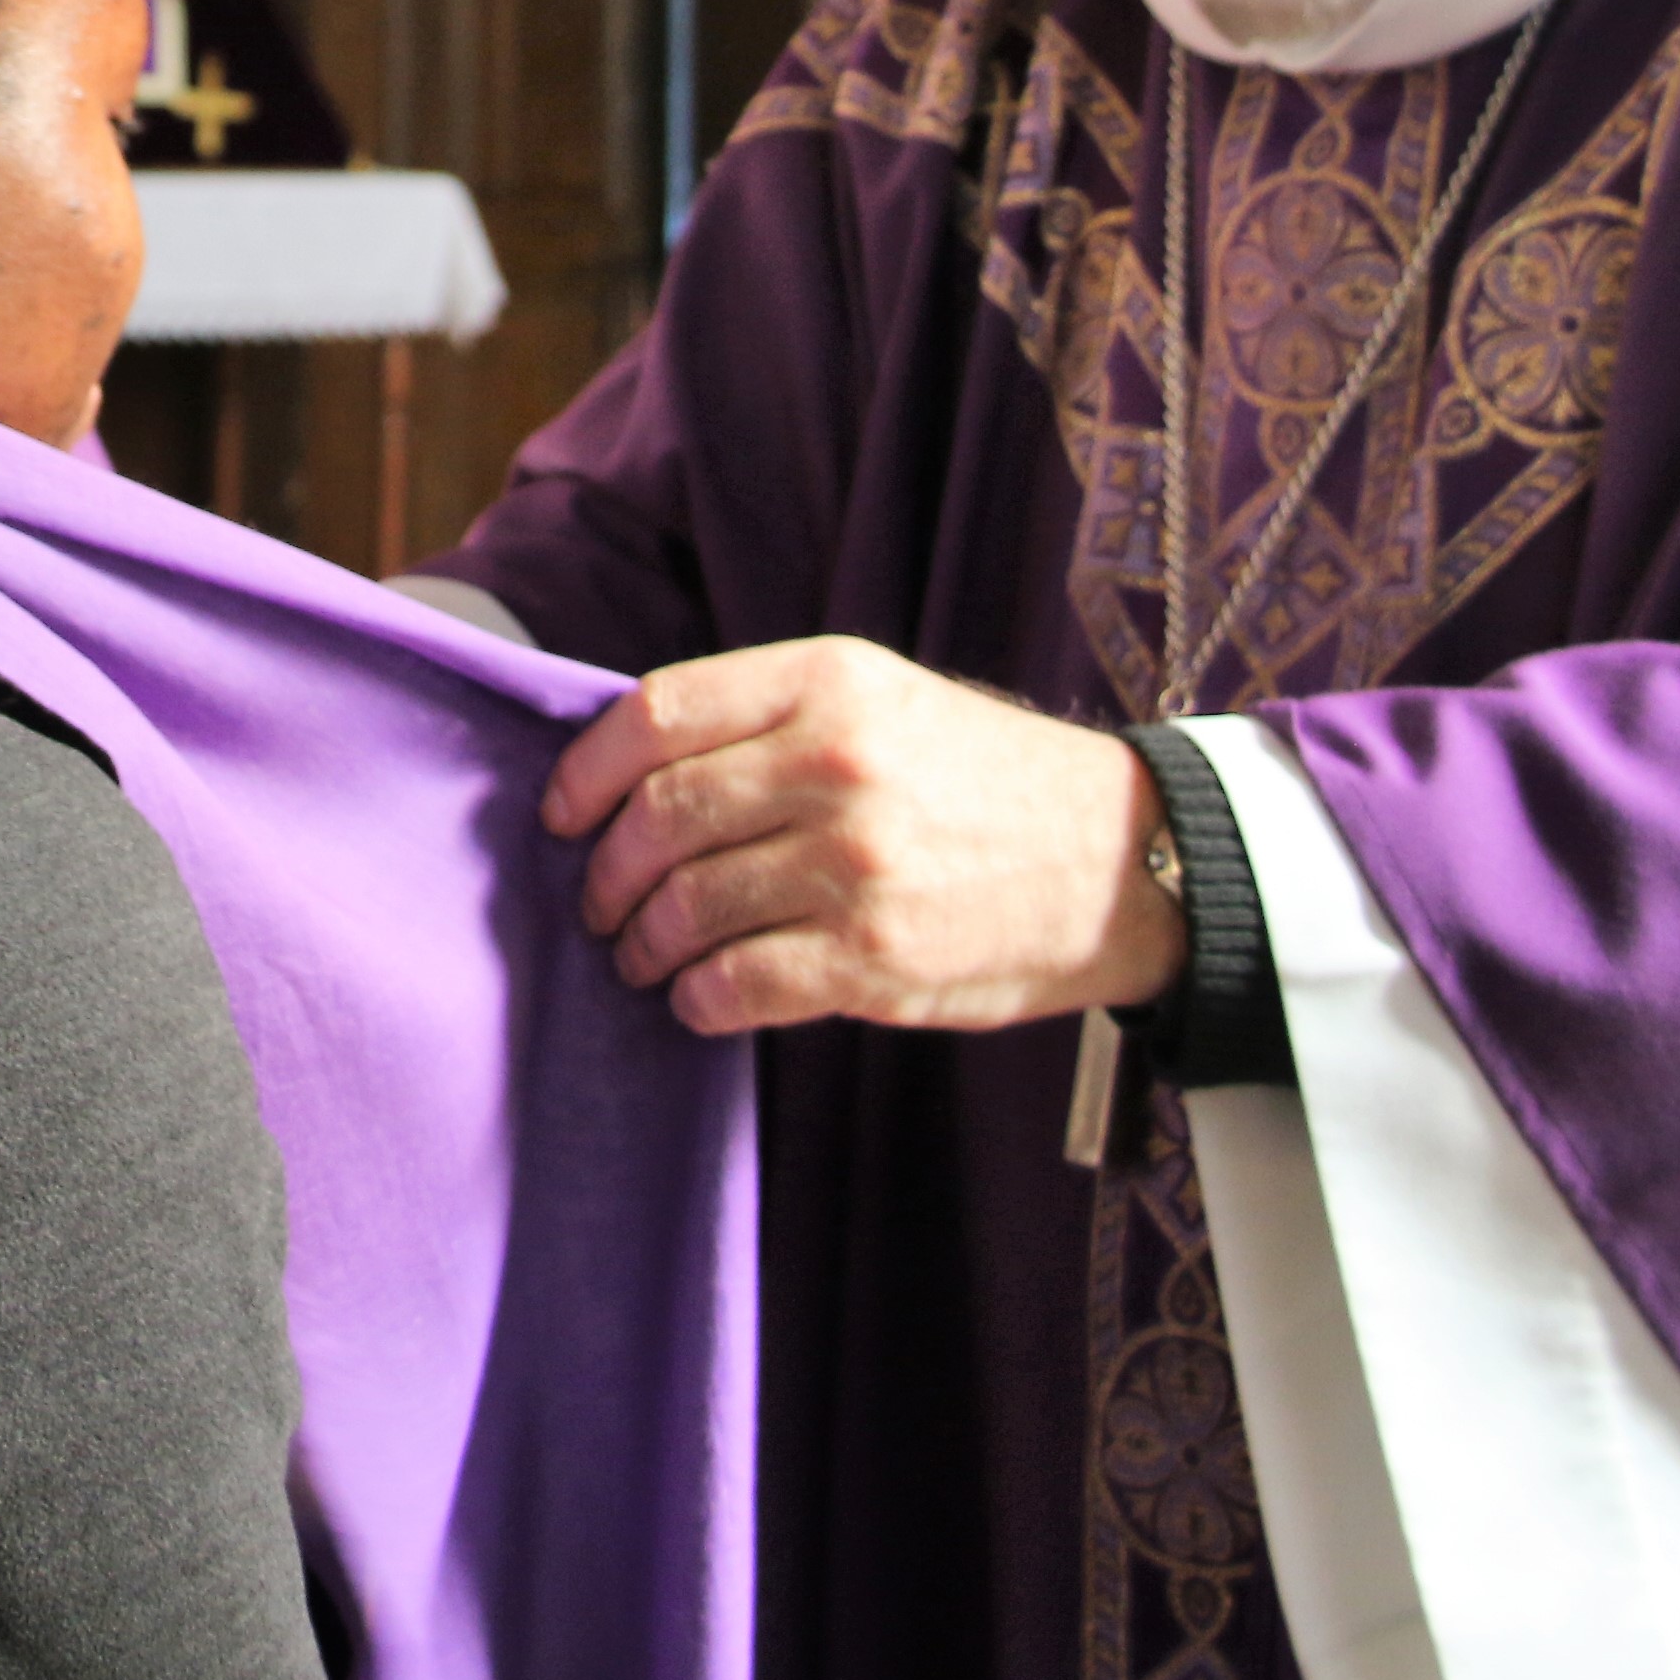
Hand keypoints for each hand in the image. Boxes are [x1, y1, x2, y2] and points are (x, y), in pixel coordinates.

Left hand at [540, 639, 1184, 1038]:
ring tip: (641, 957)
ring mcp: (853, 863)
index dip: (587, 770)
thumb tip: (632, 767)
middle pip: (658, 816)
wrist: (1116, 859)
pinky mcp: (874, 955)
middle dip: (604, 872)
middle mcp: (833, 761)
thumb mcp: (881, 697)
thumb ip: (767, 718)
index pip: (656, 713)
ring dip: (643, 944)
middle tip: (596, 903)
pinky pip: (739, 983)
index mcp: (825, 681)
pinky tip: (697, 999)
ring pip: (686, 906)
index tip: (563, 812)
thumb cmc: (981, 778)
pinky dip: (697, 999)